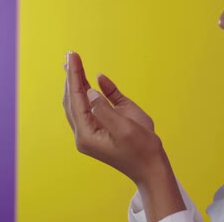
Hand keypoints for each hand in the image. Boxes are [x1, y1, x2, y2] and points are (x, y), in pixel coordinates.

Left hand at [62, 51, 161, 183]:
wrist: (152, 168)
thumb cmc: (142, 150)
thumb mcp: (125, 127)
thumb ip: (105, 108)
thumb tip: (90, 91)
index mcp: (86, 134)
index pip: (75, 99)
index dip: (73, 76)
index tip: (72, 57)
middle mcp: (85, 133)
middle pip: (73, 99)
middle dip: (71, 76)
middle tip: (70, 55)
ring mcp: (93, 131)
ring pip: (80, 102)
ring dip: (78, 82)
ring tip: (73, 64)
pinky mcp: (104, 127)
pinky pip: (96, 106)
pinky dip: (94, 91)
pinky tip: (94, 79)